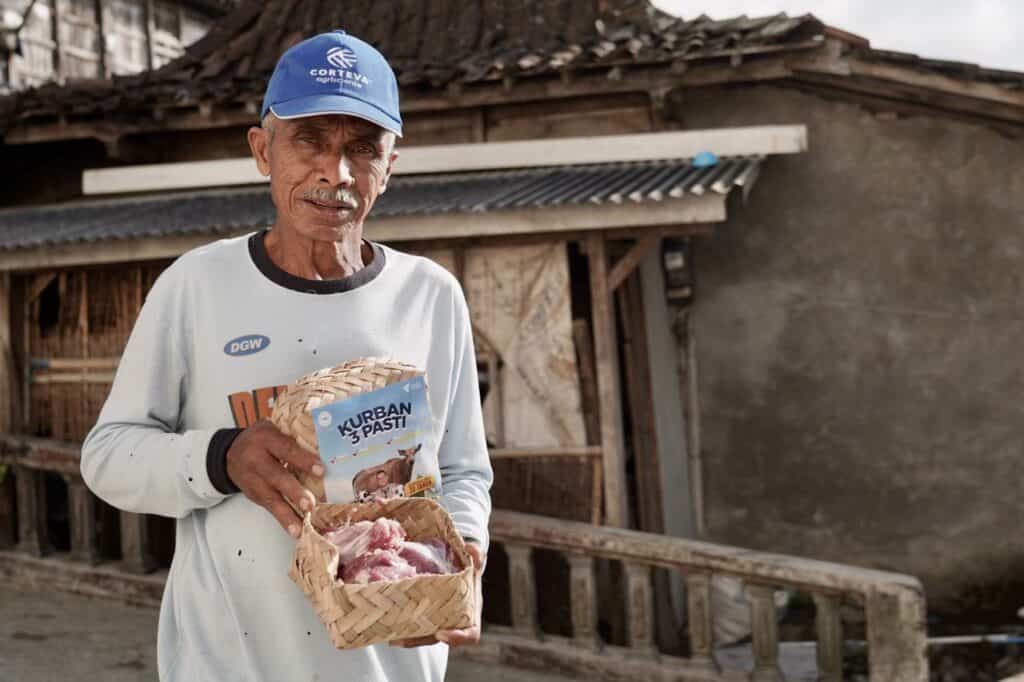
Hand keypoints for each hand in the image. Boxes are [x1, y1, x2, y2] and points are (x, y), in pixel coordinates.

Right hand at [225, 419, 323, 536]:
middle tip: (310, 503)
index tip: (321, 470)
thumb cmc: (261, 440)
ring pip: (269, 497)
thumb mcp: (274, 429)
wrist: (229, 453)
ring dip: (287, 513)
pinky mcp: (252, 494)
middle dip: (294, 491)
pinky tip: (294, 529)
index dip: (303, 460)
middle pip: (275, 476)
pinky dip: (282, 519)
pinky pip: (268, 507)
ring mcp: (251, 478)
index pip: (286, 449)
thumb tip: (329, 445)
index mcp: (265, 438)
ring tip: (301, 526)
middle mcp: (255, 458)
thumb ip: (294, 436)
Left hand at [390, 541, 485, 647]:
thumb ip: (476, 554)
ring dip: (407, 637)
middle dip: (421, 640)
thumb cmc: (469, 565)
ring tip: (390, 636)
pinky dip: (401, 627)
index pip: (470, 634)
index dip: (457, 638)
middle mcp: (454, 621)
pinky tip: (386, 625)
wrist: (460, 564)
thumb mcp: (475, 558)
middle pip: (440, 638)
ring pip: (424, 635)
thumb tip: (471, 548)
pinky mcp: (426, 616)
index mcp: (471, 612)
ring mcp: (439, 620)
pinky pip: (415, 626)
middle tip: (403, 639)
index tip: (441, 633)